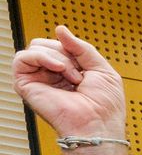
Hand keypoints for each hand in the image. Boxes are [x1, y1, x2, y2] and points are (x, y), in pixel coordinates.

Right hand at [11, 26, 128, 154]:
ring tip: (73, 77)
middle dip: (66, 52)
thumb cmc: (105, 106)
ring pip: (37, 47)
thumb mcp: (102, 68)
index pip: (61, 44)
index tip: (86, 65)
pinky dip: (42, 57)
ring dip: (59, 58)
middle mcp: (51, 74)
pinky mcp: (26, 85)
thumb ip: (82, 47)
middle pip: (47, 43)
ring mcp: (39, 79)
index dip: (74, 48)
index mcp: (68, 71)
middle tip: (80, 74)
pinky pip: (22, 58)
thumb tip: (60, 29)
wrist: (98, 125)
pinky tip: (58, 69)